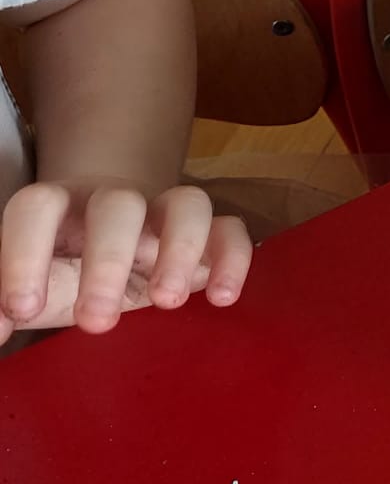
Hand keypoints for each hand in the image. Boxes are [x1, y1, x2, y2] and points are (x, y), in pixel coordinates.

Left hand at [0, 180, 252, 340]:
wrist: (118, 232)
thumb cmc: (64, 265)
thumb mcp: (29, 284)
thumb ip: (4, 301)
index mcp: (61, 208)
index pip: (37, 207)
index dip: (24, 253)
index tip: (21, 310)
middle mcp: (116, 201)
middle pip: (117, 205)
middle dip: (108, 262)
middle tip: (95, 322)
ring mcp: (166, 212)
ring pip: (187, 202)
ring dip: (180, 249)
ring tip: (164, 303)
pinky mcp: (208, 232)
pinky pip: (231, 229)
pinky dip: (233, 258)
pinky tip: (221, 296)